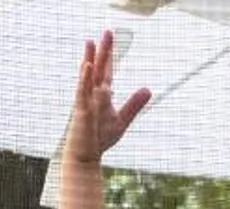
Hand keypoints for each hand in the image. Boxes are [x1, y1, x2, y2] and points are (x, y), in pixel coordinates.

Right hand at [64, 35, 150, 163]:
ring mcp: (86, 101)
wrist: (86, 156)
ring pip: (88, 76)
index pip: (107, 72)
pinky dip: (85, 78)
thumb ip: (134, 104)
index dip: (110, 56)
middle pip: (99, 69)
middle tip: (107, 32)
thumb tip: (148, 89)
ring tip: (91, 42)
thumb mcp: (122, 120)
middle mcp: (93, 95)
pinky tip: (88, 65)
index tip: (111, 39)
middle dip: (103, 51)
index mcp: (102, 96)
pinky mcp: (82, 110)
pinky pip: (82, 92)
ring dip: (90, 59)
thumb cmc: (100, 139)